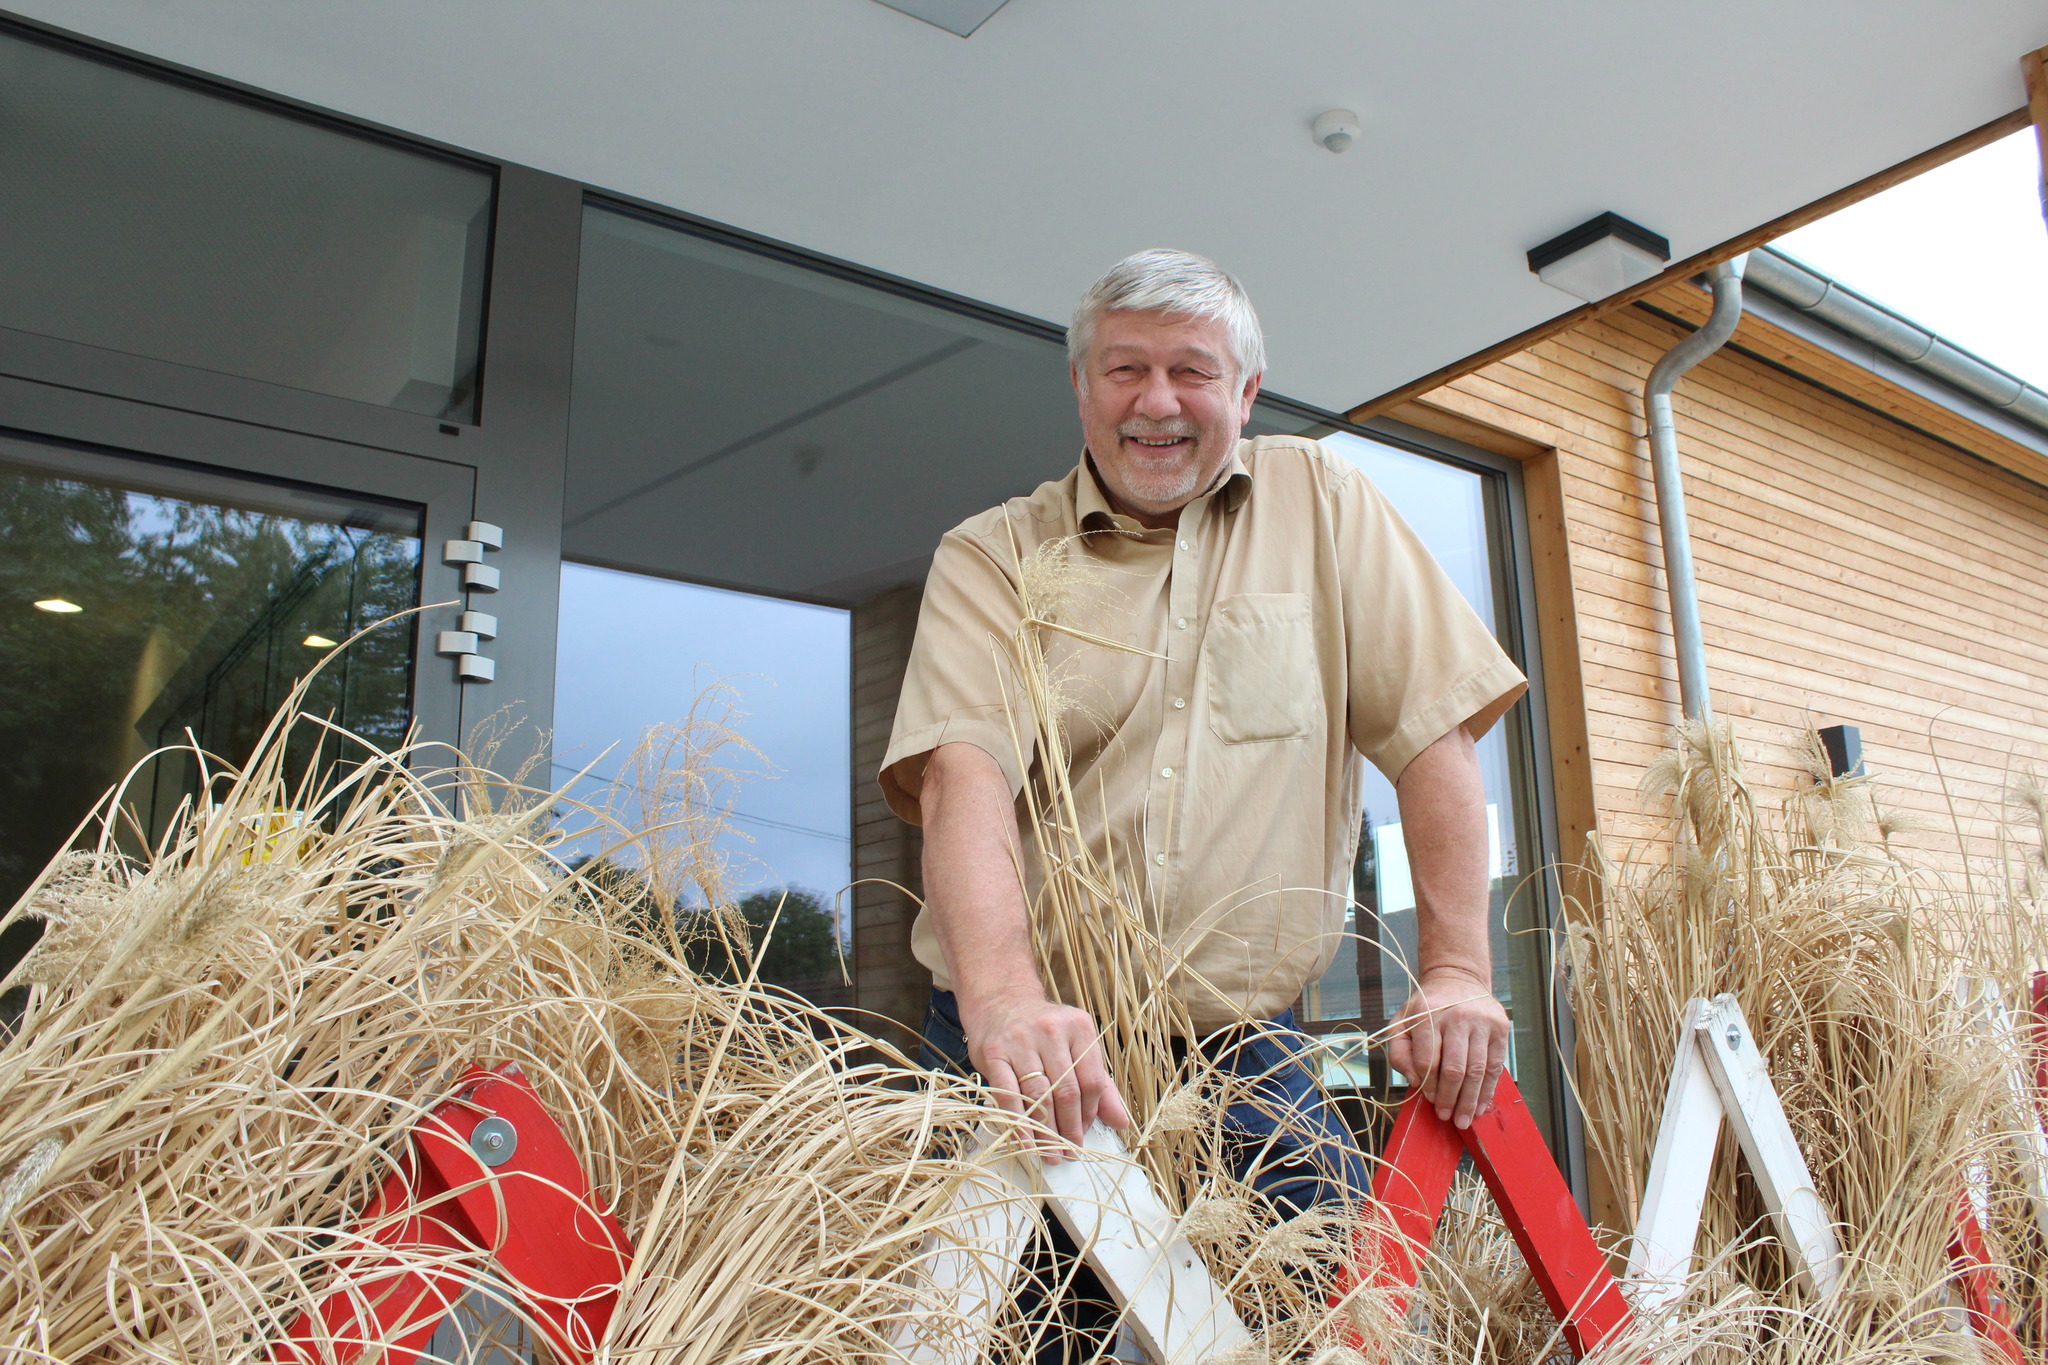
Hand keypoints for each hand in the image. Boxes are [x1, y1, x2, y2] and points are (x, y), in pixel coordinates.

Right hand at [962, 992, 1129, 1161]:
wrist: (1001, 1003)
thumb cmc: (1044, 1032)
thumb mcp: (1077, 1048)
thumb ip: (1099, 1084)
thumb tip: (1121, 1122)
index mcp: (1079, 1028)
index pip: (1091, 1081)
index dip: (1089, 1114)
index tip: (1083, 1134)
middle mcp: (1052, 1031)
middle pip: (1067, 1092)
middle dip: (1069, 1129)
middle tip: (1069, 1153)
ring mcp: (1021, 1041)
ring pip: (1039, 1096)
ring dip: (1046, 1132)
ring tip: (1050, 1154)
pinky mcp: (995, 1052)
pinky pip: (1008, 1094)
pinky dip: (1018, 1122)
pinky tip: (1025, 1141)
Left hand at [1386, 970, 1510, 1128]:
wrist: (1458, 980)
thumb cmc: (1426, 1008)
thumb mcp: (1402, 1021)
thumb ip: (1399, 1051)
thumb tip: (1415, 1080)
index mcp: (1428, 1013)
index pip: (1428, 1059)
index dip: (1428, 1085)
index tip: (1429, 1100)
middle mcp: (1457, 1016)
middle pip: (1454, 1069)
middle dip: (1449, 1098)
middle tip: (1446, 1117)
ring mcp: (1482, 1022)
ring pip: (1477, 1071)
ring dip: (1469, 1100)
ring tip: (1463, 1119)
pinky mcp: (1500, 1028)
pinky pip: (1495, 1066)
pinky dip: (1487, 1090)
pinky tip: (1480, 1105)